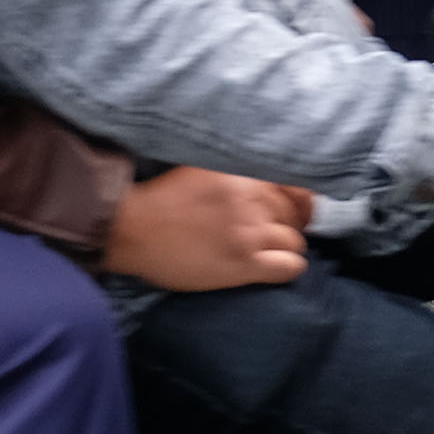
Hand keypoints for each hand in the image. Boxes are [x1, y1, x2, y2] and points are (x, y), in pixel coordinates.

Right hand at [100, 165, 311, 289]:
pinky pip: (289, 268)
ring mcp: (250, 235)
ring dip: (289, 246)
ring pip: (295, 241)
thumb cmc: (164, 198)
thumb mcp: (206, 167)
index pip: (297, 185)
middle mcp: (253, 202)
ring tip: (274, 249)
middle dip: (293, 223)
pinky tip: (278, 266)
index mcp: (245, 176)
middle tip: (280, 230)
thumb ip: (239, 169)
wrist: (133, 230)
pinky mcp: (243, 265)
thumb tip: (266, 166)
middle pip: (297, 214)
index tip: (295, 206)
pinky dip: (290, 267)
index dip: (300, 198)